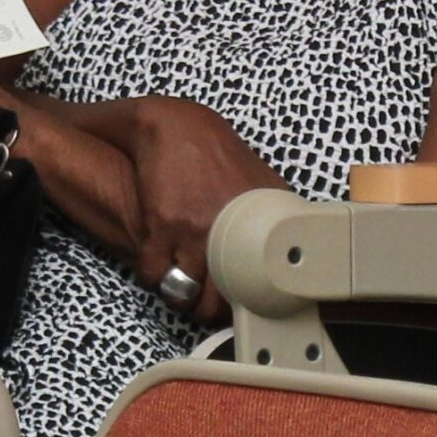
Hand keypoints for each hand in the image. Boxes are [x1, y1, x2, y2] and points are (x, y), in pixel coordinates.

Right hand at [123, 97, 277, 324]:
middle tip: (200, 301)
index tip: (233, 304)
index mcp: (263, 228)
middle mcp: (233, 235)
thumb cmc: (218, 156)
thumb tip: (284, 250)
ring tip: (177, 285)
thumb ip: (270, 221)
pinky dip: (152, 274)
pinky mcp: (165, 225)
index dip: (241, 305)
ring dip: (177, 294)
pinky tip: (156, 263)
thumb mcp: (261, 186)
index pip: (257, 291)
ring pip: (182, 293)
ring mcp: (198, 232)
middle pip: (216, 302)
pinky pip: (153, 272)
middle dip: (205, 308)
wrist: (179, 128)